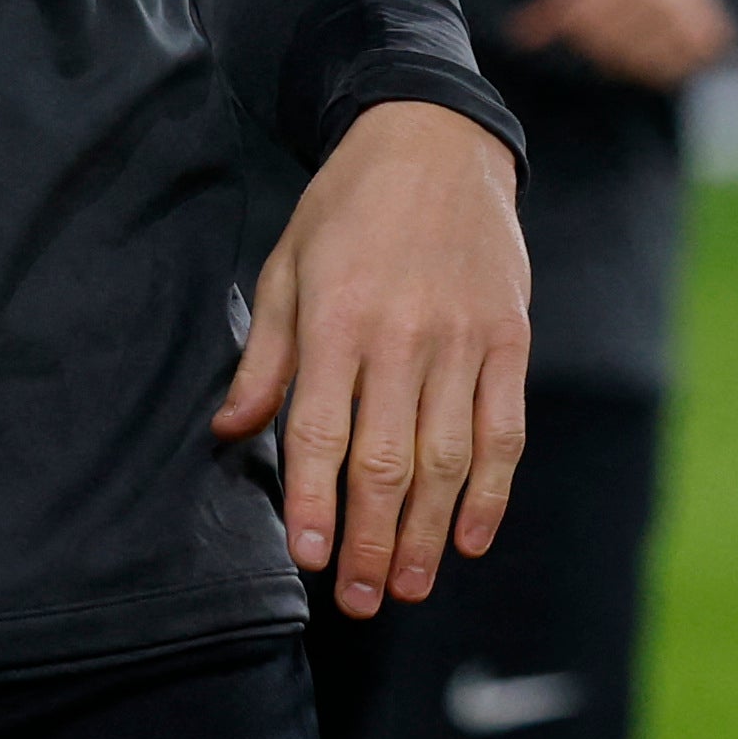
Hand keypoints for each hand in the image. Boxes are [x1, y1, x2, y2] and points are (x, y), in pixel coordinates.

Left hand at [214, 99, 529, 616]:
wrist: (434, 138)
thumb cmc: (346, 208)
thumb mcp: (287, 265)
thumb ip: (265, 356)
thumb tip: (229, 432)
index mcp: (336, 318)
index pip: (319, 431)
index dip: (312, 501)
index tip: (309, 559)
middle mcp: (401, 334)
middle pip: (387, 462)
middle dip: (372, 540)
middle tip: (361, 600)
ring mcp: (463, 339)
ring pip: (448, 459)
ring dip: (430, 533)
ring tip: (410, 585)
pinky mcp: (508, 339)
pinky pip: (503, 430)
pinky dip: (491, 491)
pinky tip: (472, 536)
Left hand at [509, 0, 737, 88]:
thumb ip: (557, 5)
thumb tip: (516, 34)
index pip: (582, 14)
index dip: (577, 30)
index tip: (580, 29)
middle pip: (608, 39)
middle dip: (604, 48)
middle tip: (612, 44)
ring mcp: (688, 7)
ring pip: (636, 58)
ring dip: (630, 61)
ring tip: (635, 44)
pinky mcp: (710, 35)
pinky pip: (668, 70)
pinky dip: (657, 70)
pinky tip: (657, 55)